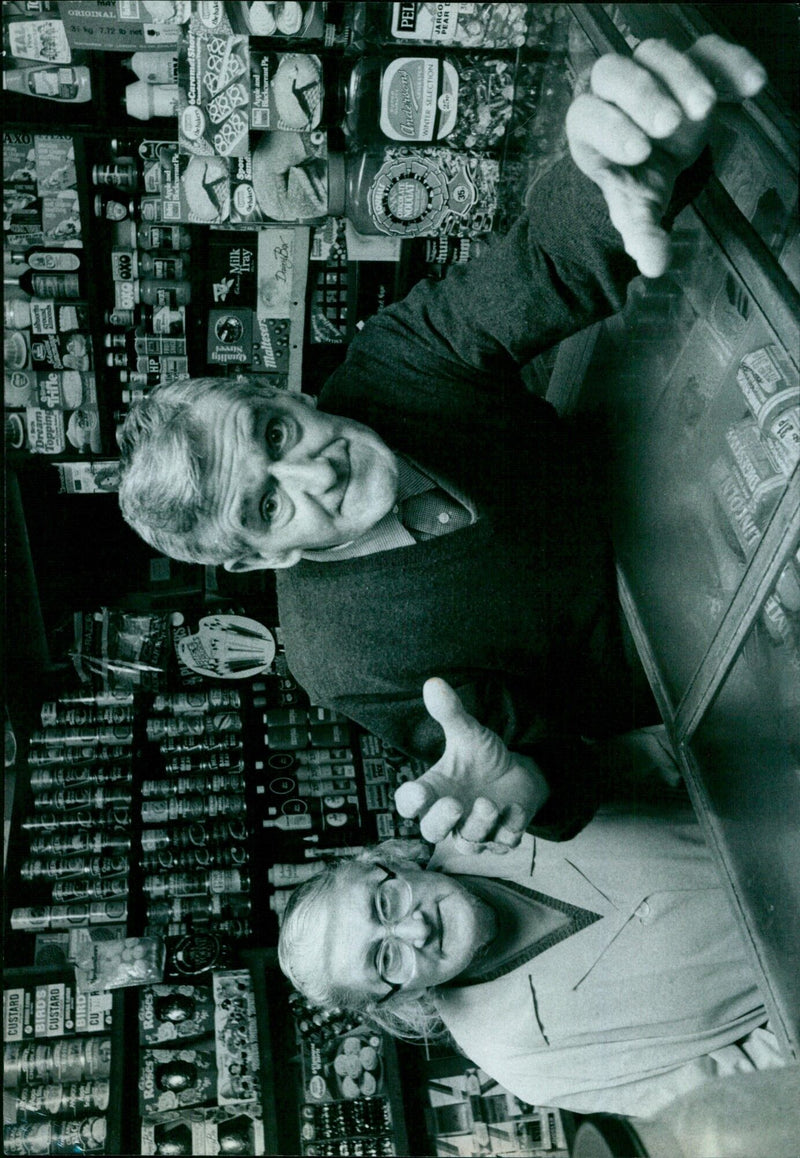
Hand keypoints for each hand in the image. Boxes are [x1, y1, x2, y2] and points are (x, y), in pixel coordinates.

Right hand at [394, 678, 549, 853]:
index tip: (417, 792)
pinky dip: (510, 828)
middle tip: (454, 804)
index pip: (409, 803)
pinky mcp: (503, 836)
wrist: (518, 771)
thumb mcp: (468, 734)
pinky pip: (504, 841)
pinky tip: (515, 808)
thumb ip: (450, 714)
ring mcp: (476, 830)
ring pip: (469, 842)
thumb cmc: (482, 757)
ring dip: (479, 825)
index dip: (410, 801)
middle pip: (432, 832)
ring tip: (490, 802)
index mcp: (433, 791)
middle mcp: (450, 816)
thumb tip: (434, 683)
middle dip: (442, 821)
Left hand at [565, 35, 766, 276]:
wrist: (653, 156)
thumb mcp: (636, 208)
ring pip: (656, 55)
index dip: (610, 130)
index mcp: (588, 126)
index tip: (639, 152)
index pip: (587, 117)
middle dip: (642, 96)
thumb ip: (642, 233)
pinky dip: (729, 62)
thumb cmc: (636, 180)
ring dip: (682, 76)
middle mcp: (611, 90)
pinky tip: (752, 85)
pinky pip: (706, 51)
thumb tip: (655, 265)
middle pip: (613, 73)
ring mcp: (650, 71)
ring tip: (706, 108)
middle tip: (671, 123)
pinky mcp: (688, 64)